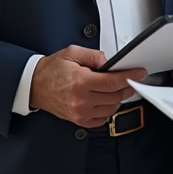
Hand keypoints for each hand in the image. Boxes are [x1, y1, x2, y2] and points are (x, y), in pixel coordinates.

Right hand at [28, 45, 146, 126]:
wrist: (34, 85)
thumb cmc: (51, 70)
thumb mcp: (72, 53)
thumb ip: (95, 56)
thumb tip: (111, 63)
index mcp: (81, 81)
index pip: (113, 82)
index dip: (130, 77)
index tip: (139, 73)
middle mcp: (81, 100)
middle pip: (115, 96)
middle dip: (125, 87)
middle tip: (128, 79)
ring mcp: (80, 112)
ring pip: (111, 109)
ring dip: (116, 98)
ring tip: (112, 88)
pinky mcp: (78, 120)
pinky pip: (102, 119)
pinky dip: (107, 110)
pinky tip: (103, 100)